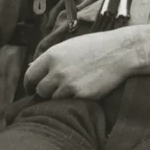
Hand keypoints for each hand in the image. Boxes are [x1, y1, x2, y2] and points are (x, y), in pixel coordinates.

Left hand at [24, 29, 141, 100]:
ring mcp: (69, 84)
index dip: (29, 84)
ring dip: (58, 96)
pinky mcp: (82, 95)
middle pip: (40, 90)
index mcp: (51, 56)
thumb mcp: (68, 46)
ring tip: (70, 89)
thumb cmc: (94, 46)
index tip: (31, 88)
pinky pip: (70, 102)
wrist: (120, 52)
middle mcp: (57, 71)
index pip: (30, 76)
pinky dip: (72, 100)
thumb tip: (31, 66)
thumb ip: (49, 58)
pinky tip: (81, 92)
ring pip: (53, 98)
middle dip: (44, 92)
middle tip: (51, 91)